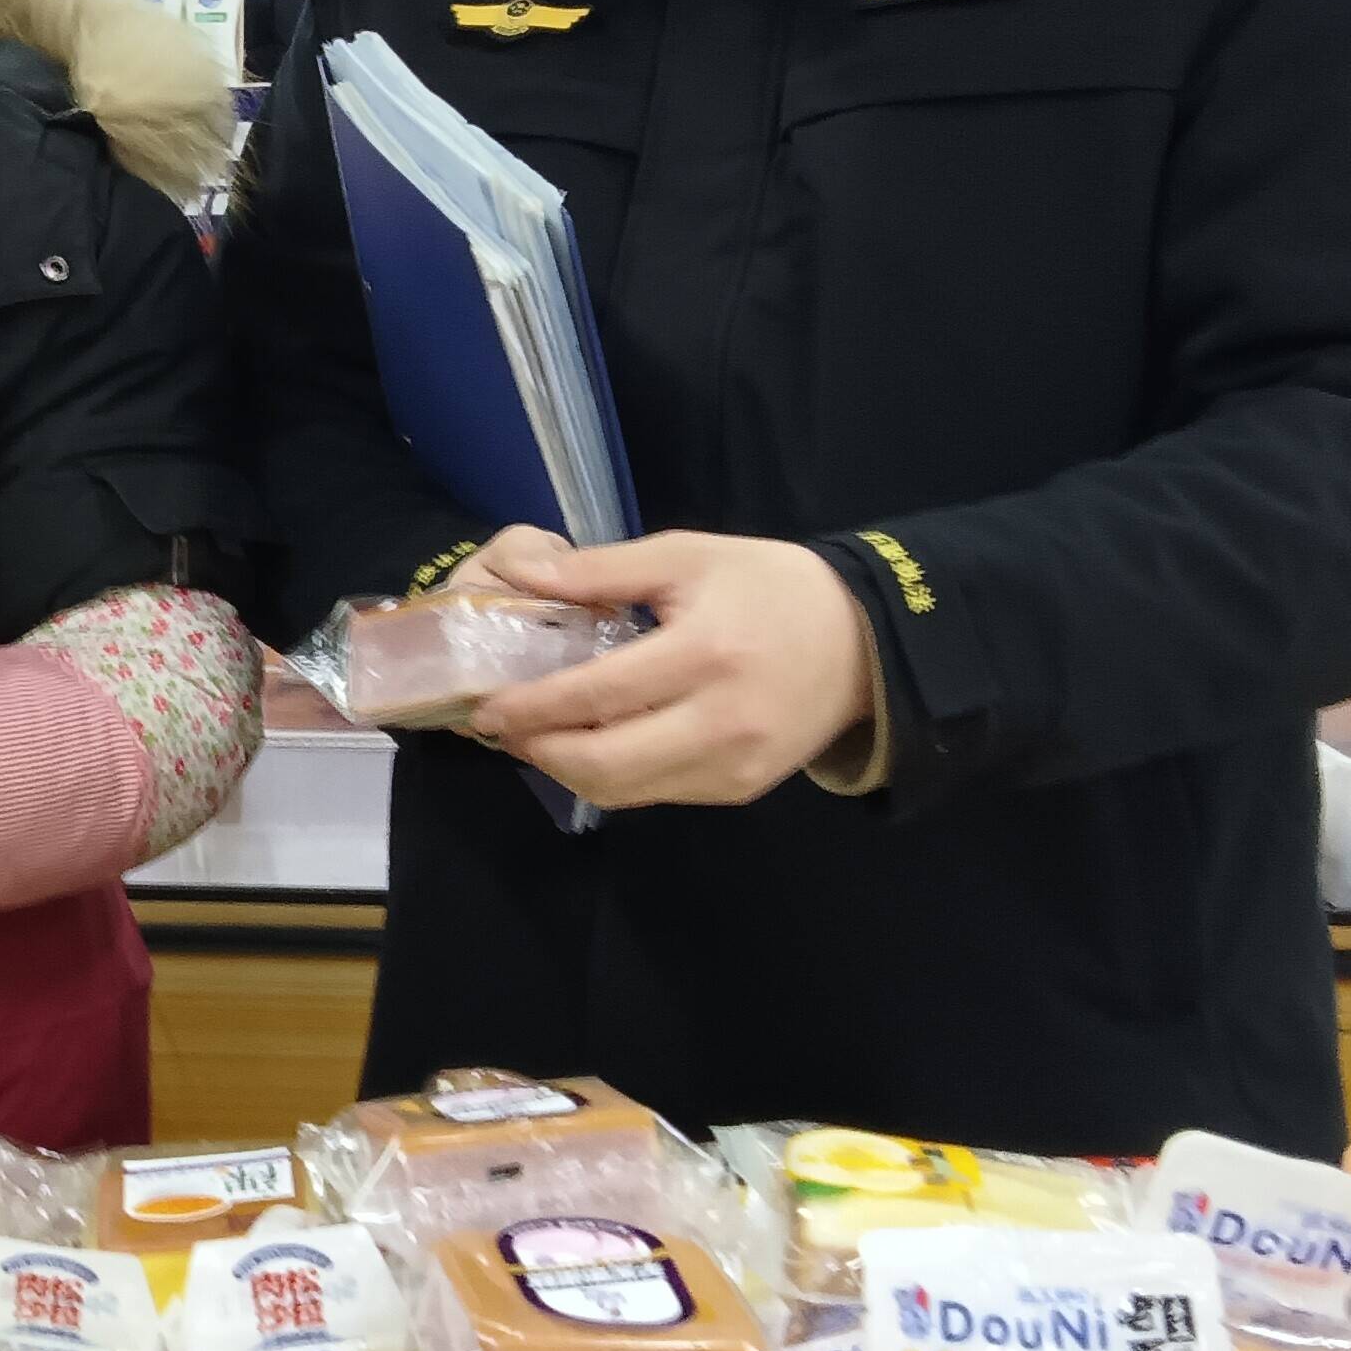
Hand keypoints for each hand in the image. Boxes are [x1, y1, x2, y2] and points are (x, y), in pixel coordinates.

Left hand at [465, 527, 874, 807]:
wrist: (866, 642)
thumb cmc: (772, 587)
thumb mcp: (688, 556)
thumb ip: (599, 570)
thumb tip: (518, 576)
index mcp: (704, 655)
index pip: (596, 696)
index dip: (530, 707)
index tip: (484, 704)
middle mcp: (718, 724)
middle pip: (602, 764)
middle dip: (537, 751)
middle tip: (500, 728)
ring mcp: (731, 766)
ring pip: (623, 791)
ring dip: (567, 770)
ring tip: (533, 736)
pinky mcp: (739, 790)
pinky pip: (655, 794)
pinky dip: (611, 776)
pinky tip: (589, 744)